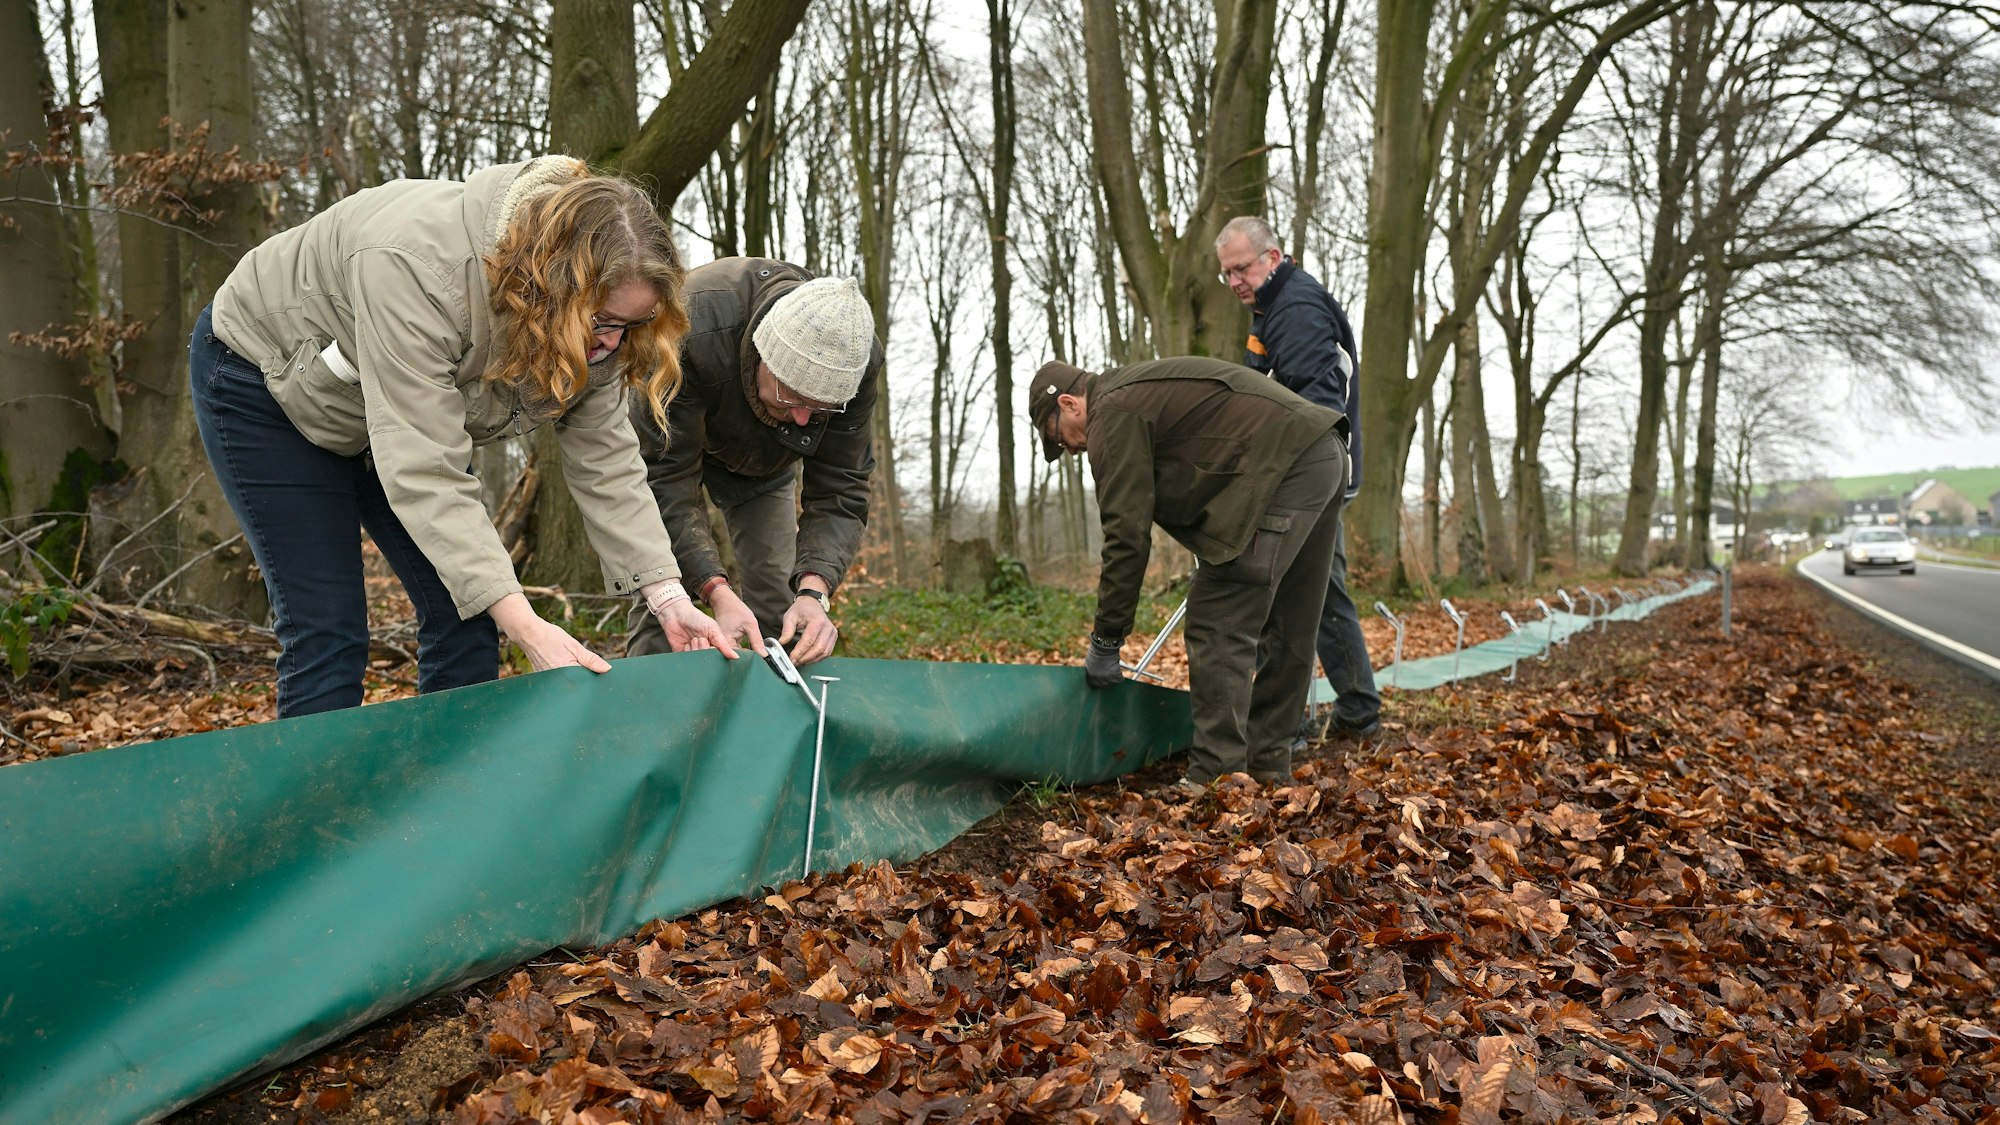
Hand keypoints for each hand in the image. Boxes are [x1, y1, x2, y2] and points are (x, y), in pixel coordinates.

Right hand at [490, 593, 610, 673]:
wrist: (529, 634)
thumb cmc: (551, 637)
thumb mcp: (574, 646)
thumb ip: (590, 659)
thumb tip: (607, 669)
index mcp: (567, 672)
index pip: (587, 683)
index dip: (595, 679)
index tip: (603, 676)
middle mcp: (557, 680)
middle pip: (578, 685)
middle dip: (586, 679)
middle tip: (587, 667)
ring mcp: (550, 681)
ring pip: (569, 684)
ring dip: (576, 678)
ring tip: (573, 665)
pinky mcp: (546, 680)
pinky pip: (560, 682)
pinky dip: (566, 676)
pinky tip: (565, 667)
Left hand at [657, 598, 749, 658]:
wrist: (676, 614)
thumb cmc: (696, 618)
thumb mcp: (713, 629)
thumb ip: (724, 644)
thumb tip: (736, 657)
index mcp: (715, 645)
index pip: (719, 657)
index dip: (715, 654)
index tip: (712, 645)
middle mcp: (705, 651)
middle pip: (707, 661)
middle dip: (703, 650)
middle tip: (700, 639)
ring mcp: (694, 654)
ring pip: (697, 662)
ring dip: (694, 650)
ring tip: (692, 639)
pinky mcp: (682, 656)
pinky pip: (686, 662)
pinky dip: (686, 653)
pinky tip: (685, 644)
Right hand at [705, 585, 767, 654]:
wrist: (725, 602)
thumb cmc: (736, 610)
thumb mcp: (750, 624)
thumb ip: (757, 641)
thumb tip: (763, 655)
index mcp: (725, 642)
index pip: (737, 658)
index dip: (749, 660)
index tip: (759, 659)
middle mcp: (720, 645)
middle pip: (735, 658)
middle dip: (747, 659)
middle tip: (758, 657)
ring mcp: (722, 644)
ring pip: (735, 655)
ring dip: (744, 655)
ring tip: (754, 653)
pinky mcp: (725, 643)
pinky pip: (734, 650)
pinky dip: (741, 650)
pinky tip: (748, 649)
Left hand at [780, 593, 837, 664]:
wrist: (813, 603)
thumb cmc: (802, 609)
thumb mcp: (790, 615)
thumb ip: (787, 629)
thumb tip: (782, 643)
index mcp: (817, 621)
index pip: (809, 641)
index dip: (799, 652)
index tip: (791, 659)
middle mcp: (828, 627)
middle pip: (818, 649)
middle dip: (805, 658)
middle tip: (795, 663)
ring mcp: (833, 633)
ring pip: (824, 653)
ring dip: (811, 660)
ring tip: (800, 661)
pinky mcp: (833, 638)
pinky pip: (827, 652)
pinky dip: (817, 658)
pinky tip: (808, 659)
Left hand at [1084, 634, 1124, 688]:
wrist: (1103, 646)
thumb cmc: (1096, 652)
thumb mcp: (1090, 663)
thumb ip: (1093, 670)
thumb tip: (1097, 675)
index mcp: (1090, 676)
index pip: (1094, 685)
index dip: (1099, 683)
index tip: (1103, 681)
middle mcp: (1098, 678)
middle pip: (1104, 685)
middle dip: (1107, 681)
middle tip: (1110, 675)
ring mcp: (1106, 677)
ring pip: (1113, 682)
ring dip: (1114, 677)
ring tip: (1115, 670)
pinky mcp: (1114, 674)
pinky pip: (1120, 679)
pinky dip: (1121, 676)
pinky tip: (1119, 670)